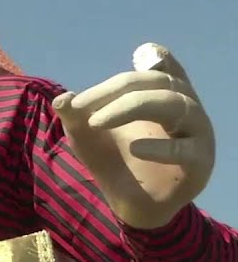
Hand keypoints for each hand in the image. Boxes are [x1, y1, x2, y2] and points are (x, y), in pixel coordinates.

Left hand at [53, 43, 214, 229]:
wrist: (129, 203)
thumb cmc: (112, 159)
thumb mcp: (86, 134)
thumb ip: (75, 115)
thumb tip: (63, 98)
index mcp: (162, 95)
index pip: (160, 68)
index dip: (150, 58)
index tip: (134, 58)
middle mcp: (184, 108)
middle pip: (159, 82)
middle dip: (117, 90)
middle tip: (80, 107)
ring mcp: (197, 134)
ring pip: (176, 105)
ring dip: (133, 107)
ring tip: (97, 122)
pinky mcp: (199, 163)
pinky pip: (187, 150)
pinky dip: (161, 148)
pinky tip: (135, 149)